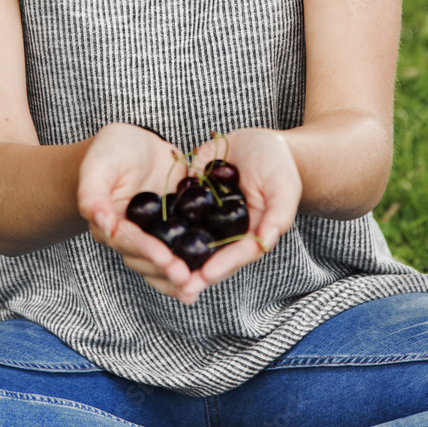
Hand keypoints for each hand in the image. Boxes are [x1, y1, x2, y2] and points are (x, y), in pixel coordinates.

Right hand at [77, 123, 195, 299]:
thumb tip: (103, 224)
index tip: (165, 259)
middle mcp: (131, 236)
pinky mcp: (175, 226)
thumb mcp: (97, 166)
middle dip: (165, 270)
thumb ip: (92, 195)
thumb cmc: (110, 151)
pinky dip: (194, 263)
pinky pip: (183, 248)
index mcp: (109, 224)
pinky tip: (209, 275)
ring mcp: (154, 234)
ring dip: (178, 278)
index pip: (127, 241)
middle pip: (145, 260)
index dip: (146, 251)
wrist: (136, 141)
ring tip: (196, 286)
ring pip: (163, 264)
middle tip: (186, 277)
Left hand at [173, 128, 302, 301]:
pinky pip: (176, 211)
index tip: (204, 276)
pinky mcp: (190, 196)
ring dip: (174, 255)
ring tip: (157, 265)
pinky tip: (144, 232)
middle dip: (192, 272)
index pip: (234, 255)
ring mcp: (206, 215)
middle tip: (178, 285)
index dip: (220, 266)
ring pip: (188, 239)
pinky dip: (162, 224)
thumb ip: (278, 215)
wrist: (259, 141)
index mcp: (248, 235)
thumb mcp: (284, 188)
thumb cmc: (278, 168)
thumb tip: (266, 241)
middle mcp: (224, 231)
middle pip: (208, 256)